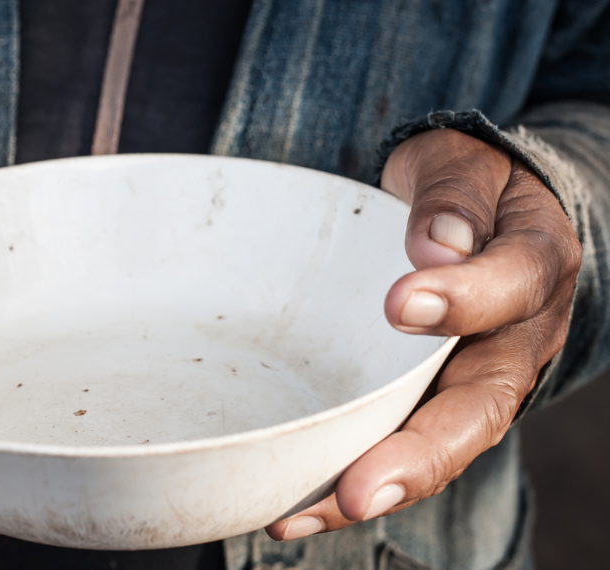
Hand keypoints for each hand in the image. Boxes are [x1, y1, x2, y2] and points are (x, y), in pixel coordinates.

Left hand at [266, 129, 580, 539]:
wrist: (475, 210)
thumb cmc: (463, 186)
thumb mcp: (459, 162)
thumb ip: (451, 194)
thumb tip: (436, 246)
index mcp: (533, 265)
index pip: (513, 285)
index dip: (465, 300)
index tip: (400, 303)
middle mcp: (513, 339)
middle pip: (478, 409)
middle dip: (418, 456)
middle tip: (357, 491)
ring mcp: (470, 377)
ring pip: (435, 445)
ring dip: (371, 487)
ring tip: (298, 515)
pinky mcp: (426, 396)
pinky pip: (397, 440)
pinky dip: (347, 476)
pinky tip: (291, 505)